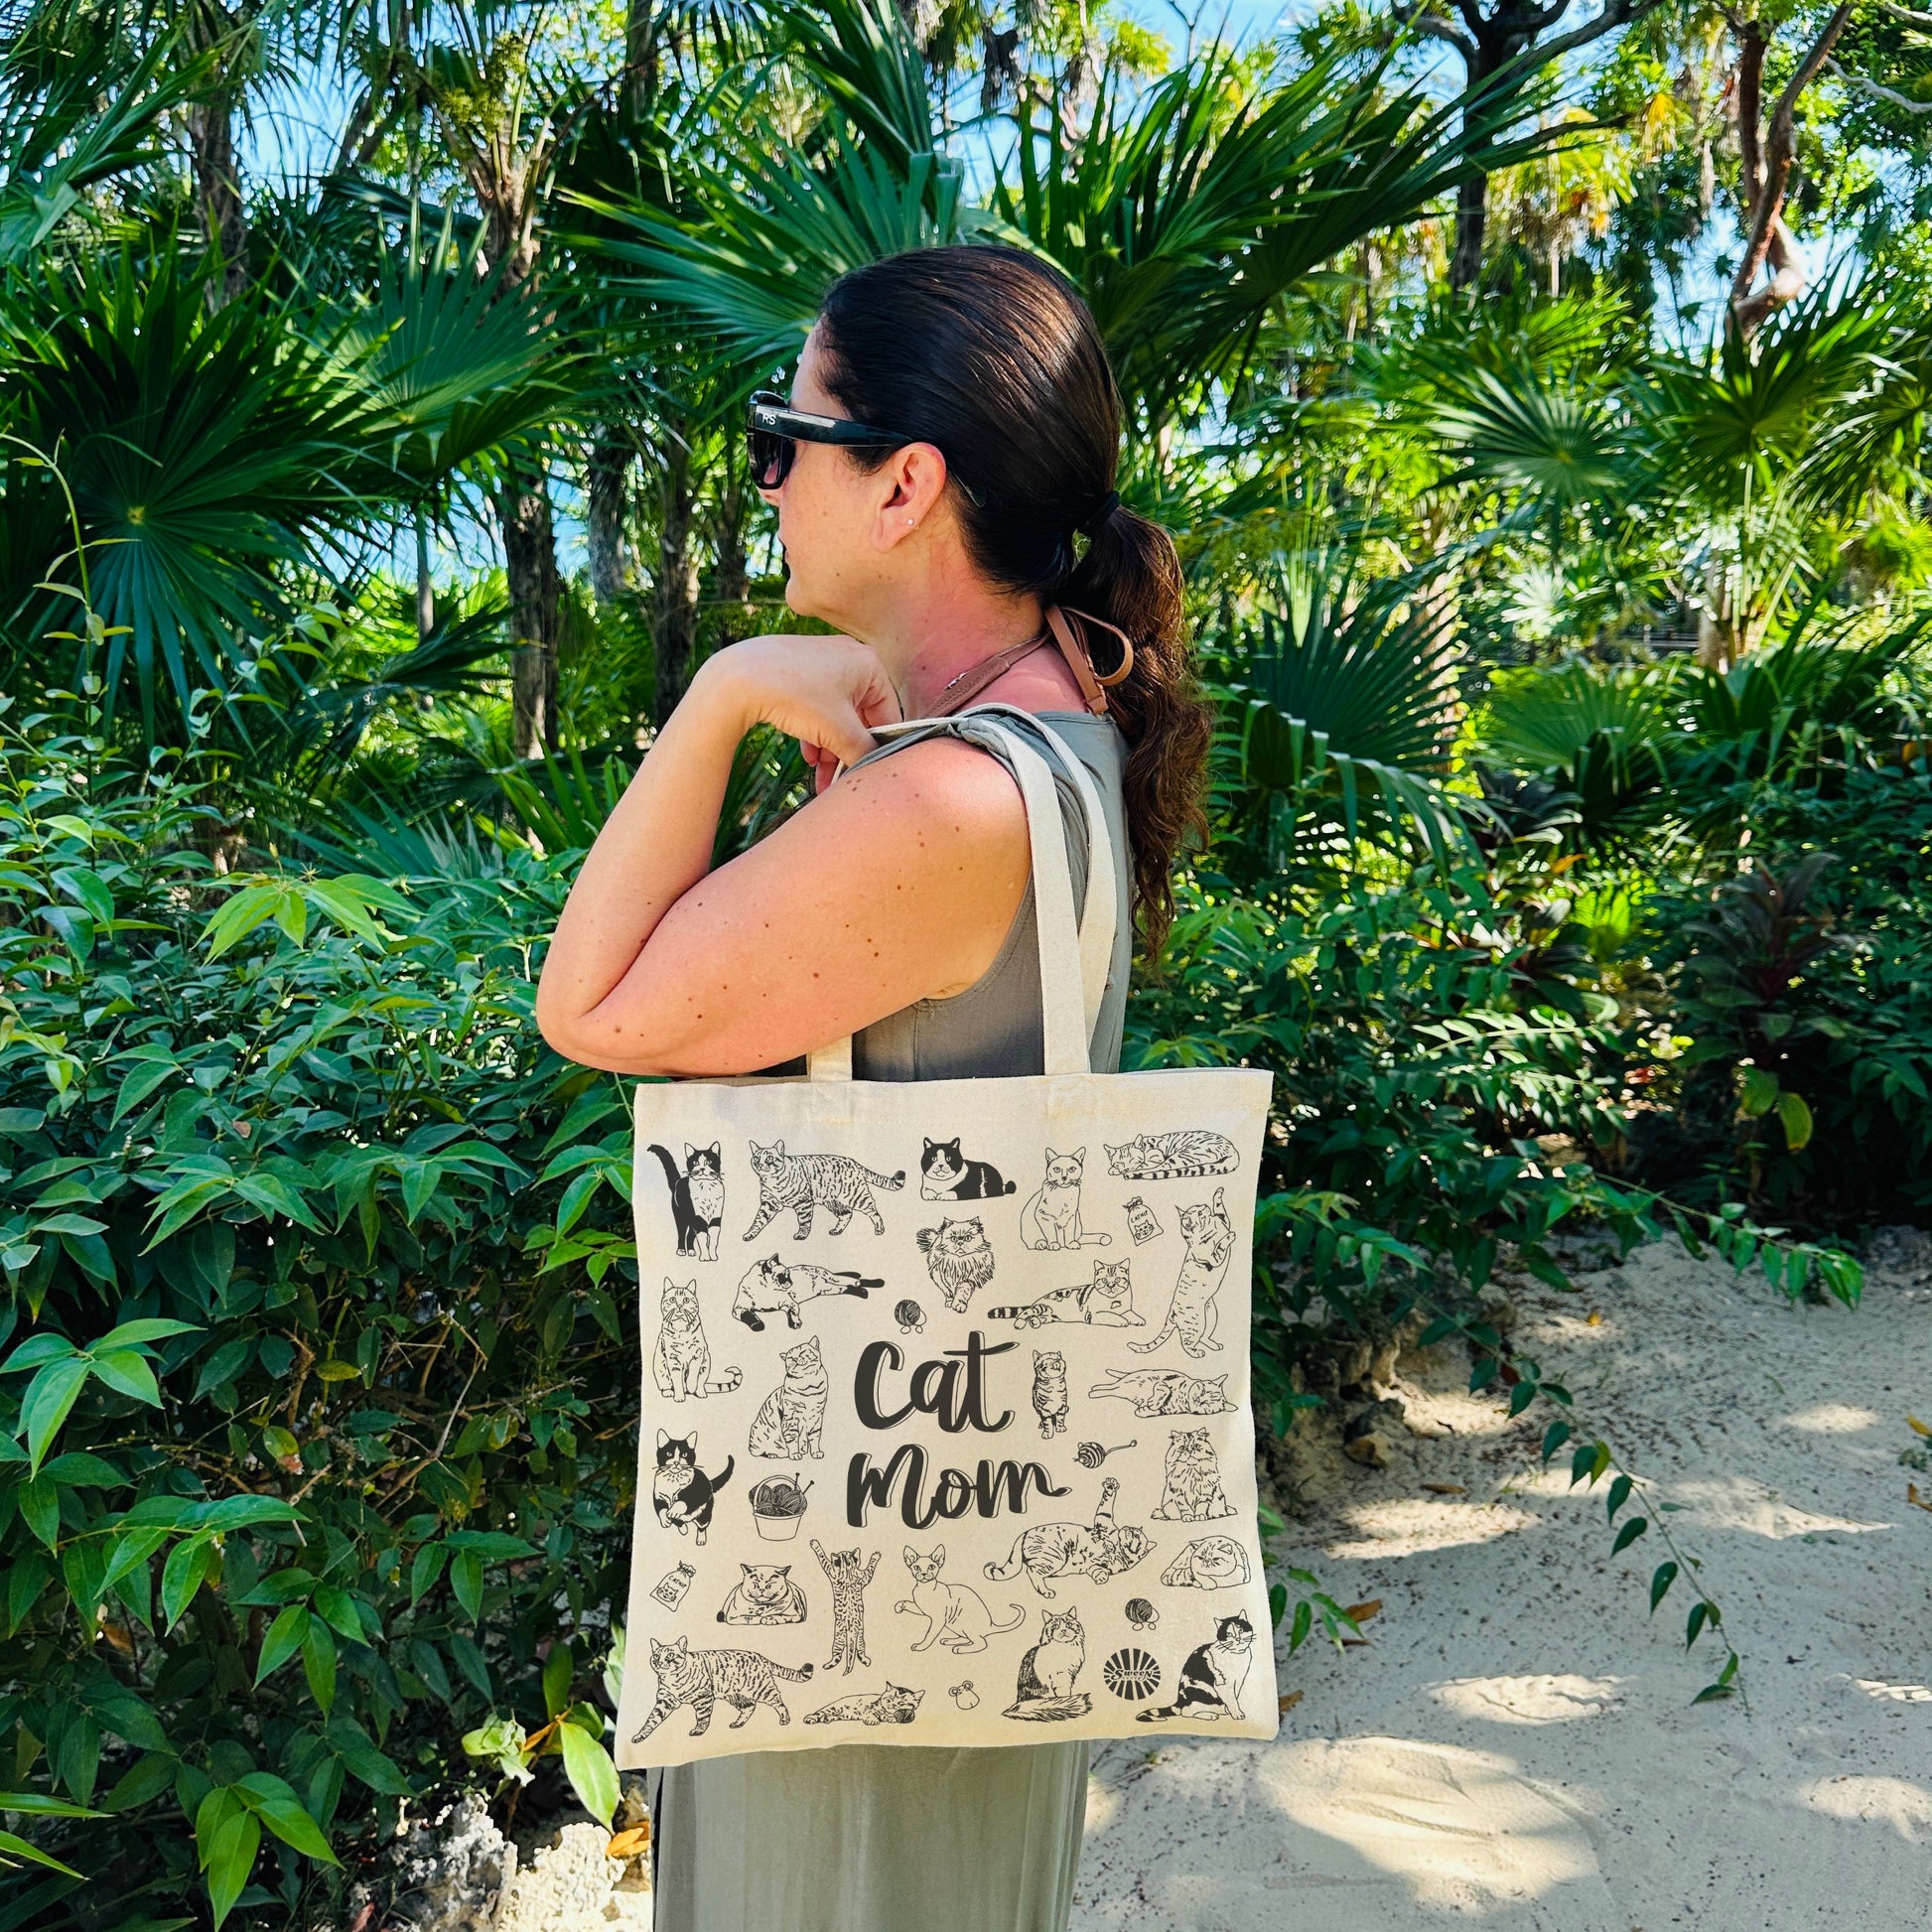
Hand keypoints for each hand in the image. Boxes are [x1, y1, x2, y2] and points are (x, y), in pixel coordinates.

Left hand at [696, 633, 902, 792]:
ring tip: (818, 775)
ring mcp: (822, 660)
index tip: (866, 774)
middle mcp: (850, 656)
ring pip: (836, 714)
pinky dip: (814, 730)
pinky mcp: (797, 668)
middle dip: (847, 752)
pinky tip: (806, 754)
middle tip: (838, 781)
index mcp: (870, 664)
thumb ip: (865, 752)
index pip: (888, 714)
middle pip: (860, 716)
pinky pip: (817, 704)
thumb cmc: (794, 696)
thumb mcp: (839, 731)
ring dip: (830, 747)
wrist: (735, 679)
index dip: (878, 748)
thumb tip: (876, 767)